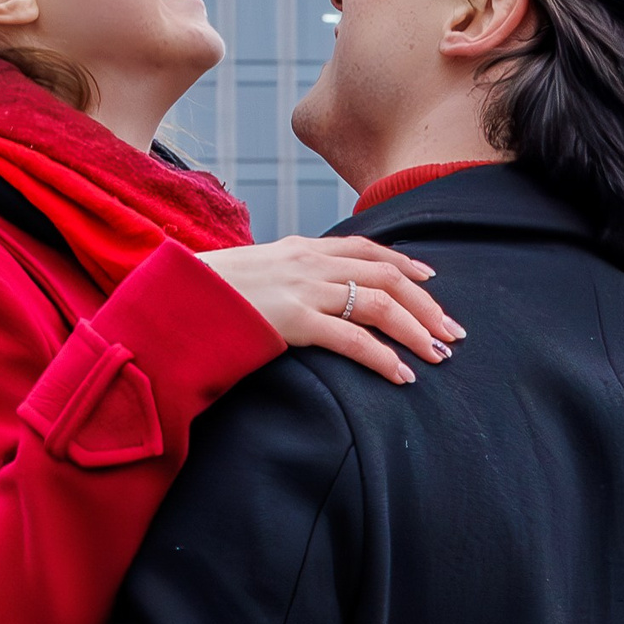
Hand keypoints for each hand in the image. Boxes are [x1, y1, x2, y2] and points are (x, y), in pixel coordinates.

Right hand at [195, 236, 465, 385]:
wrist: (171, 300)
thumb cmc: (206, 296)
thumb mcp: (253, 275)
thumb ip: (285, 280)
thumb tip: (308, 300)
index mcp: (300, 248)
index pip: (365, 248)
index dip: (404, 264)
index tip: (431, 281)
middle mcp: (307, 262)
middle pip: (384, 275)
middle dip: (425, 304)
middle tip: (452, 331)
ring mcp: (301, 289)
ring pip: (378, 303)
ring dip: (415, 330)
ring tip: (437, 355)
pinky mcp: (292, 320)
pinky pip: (351, 338)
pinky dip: (382, 357)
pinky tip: (400, 375)